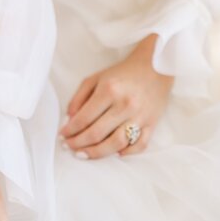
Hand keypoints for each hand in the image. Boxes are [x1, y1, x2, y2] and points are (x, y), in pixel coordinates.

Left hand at [59, 34, 173, 157]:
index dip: (70, 130)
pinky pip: (140, 145)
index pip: (84, 118)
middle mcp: (125, 104)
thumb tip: (69, 120)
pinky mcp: (152, 123)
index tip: (62, 135)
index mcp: (109, 90)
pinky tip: (116, 153)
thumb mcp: (97, 78)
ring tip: (84, 154)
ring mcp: (140, 116)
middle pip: (97, 134)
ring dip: (96, 153)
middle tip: (69, 147)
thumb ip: (79, 97)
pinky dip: (128, 152)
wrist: (156, 66)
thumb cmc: (123, 73)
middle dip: (78, 144)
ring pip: (115, 144)